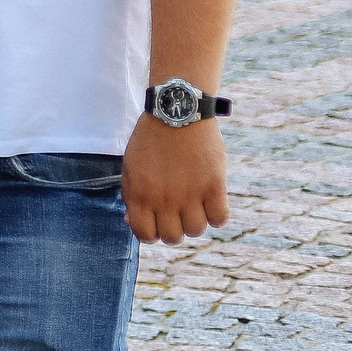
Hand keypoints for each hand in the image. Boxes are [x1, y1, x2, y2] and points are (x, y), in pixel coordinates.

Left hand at [124, 114, 228, 243]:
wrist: (176, 113)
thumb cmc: (150, 141)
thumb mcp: (131, 168)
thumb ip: (132, 196)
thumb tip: (132, 221)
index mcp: (140, 195)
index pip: (145, 235)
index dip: (151, 233)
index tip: (156, 221)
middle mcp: (165, 200)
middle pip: (173, 238)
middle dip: (173, 229)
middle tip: (176, 213)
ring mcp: (191, 194)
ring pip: (197, 231)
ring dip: (195, 221)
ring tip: (193, 204)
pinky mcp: (214, 186)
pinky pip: (220, 219)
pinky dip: (217, 215)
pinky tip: (210, 201)